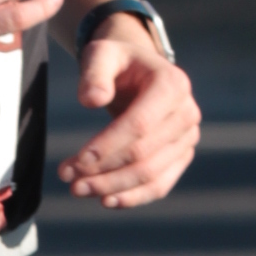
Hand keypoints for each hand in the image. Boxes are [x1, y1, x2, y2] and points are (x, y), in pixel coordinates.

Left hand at [59, 22, 201, 207]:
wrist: (139, 72)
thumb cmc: (118, 63)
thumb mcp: (102, 54)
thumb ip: (95, 73)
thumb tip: (92, 100)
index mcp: (172, 85)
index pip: (140, 124)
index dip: (107, 146)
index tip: (75, 161)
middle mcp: (187, 112)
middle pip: (144, 154)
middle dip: (103, 171)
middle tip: (67, 180)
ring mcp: (188, 136)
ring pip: (151, 174)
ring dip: (113, 188)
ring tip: (78, 189)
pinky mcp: (181, 155)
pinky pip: (160, 184)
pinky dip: (134, 196)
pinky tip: (106, 200)